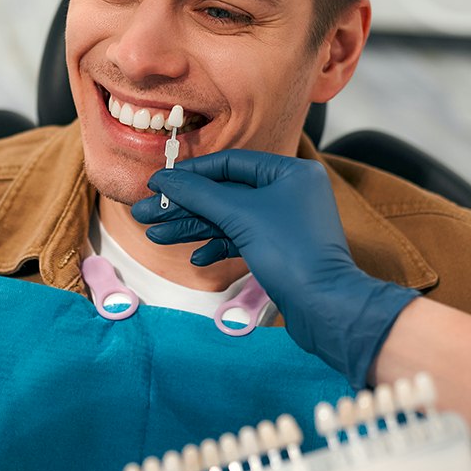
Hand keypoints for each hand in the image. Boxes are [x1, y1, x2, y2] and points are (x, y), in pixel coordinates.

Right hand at [132, 150, 418, 388]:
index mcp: (290, 173)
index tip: (158, 182)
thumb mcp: (240, 215)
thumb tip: (164, 179)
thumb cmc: (291, 253)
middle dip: (185, 206)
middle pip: (225, 194)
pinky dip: (218, 246)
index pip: (231, 163)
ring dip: (193, 228)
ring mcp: (284, 223)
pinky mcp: (279, 251)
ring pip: (229, 220)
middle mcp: (289, 193)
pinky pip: (241, 240)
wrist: (326, 308)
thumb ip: (200, 194)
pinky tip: (196, 259)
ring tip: (155, 236)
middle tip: (144, 214)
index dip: (191, 173)